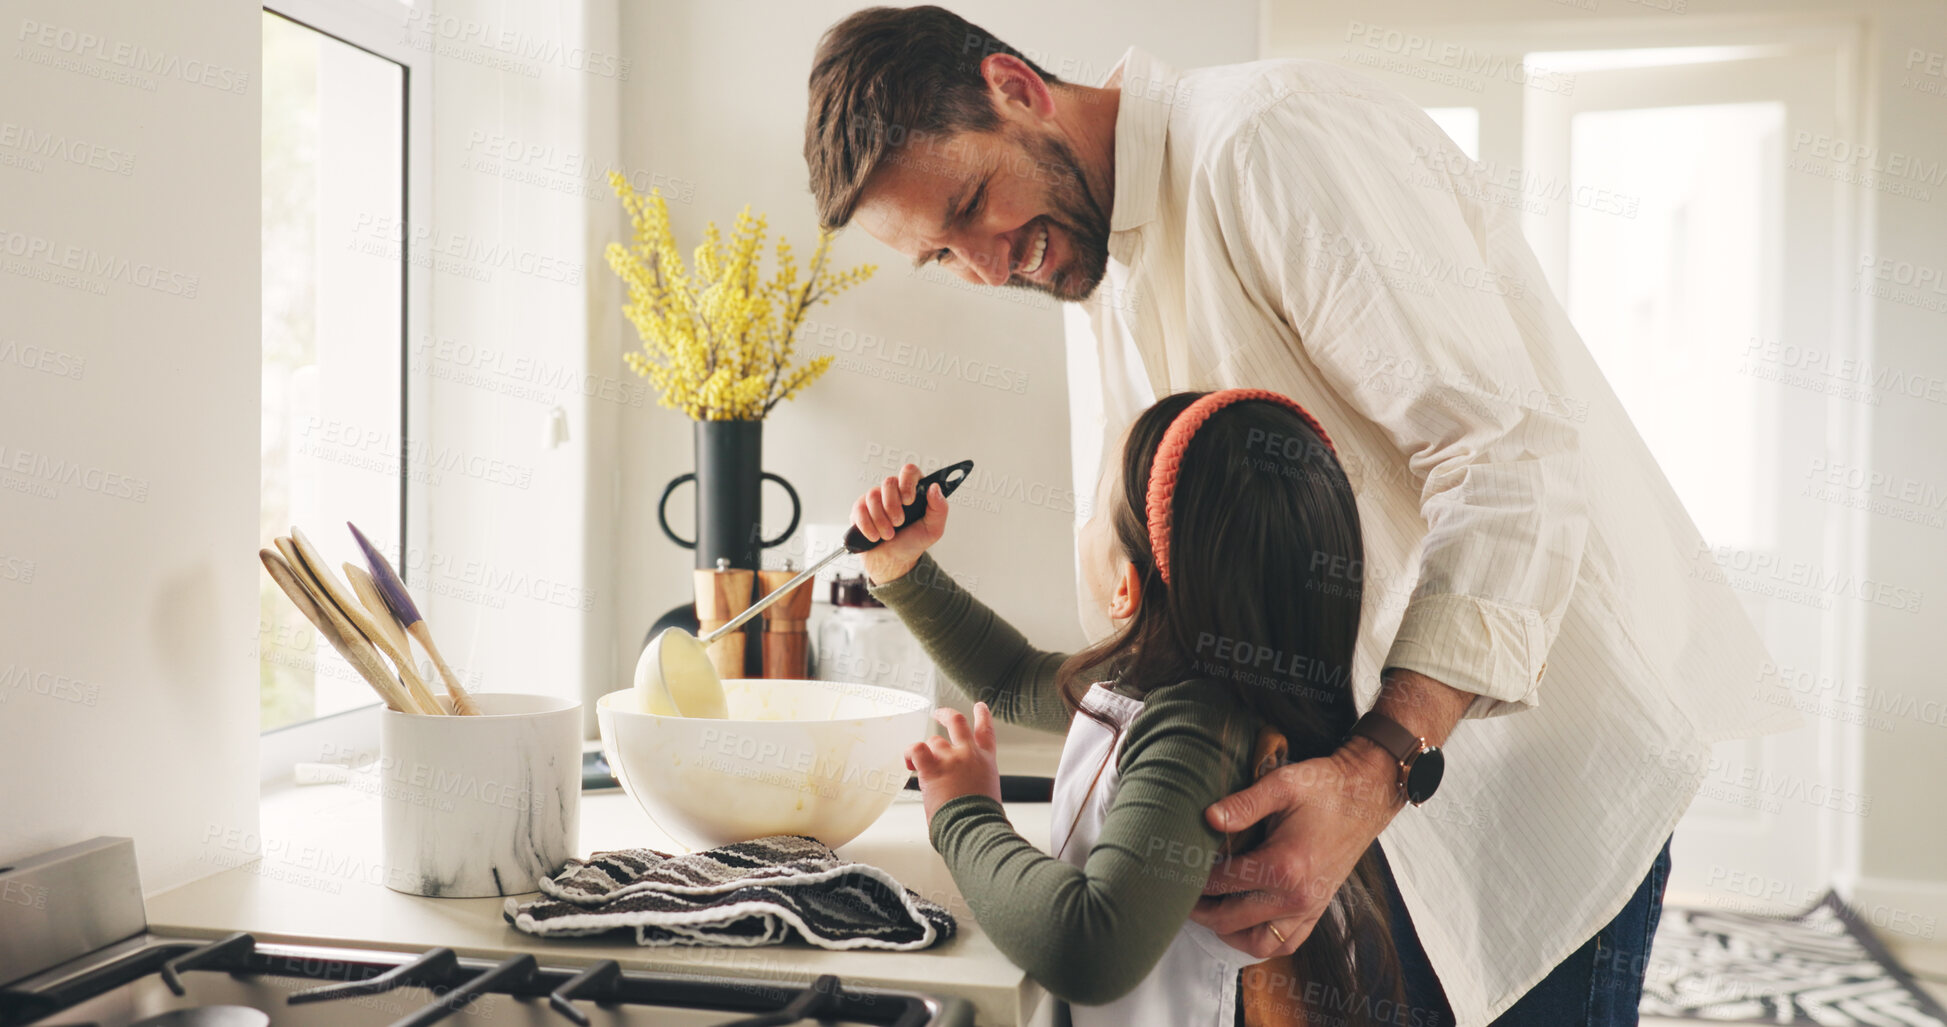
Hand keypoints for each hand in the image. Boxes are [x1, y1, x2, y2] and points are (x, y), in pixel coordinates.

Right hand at [851, 463, 949, 584]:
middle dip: (893, 507)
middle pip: (888, 482)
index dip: (907, 483)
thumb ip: (939, 508)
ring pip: (873, 496)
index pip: (909, 471)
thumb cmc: (912, 543)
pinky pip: (859, 509)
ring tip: (888, 535)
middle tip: (899, 523)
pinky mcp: (860, 509)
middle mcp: (893, 491)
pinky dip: (868, 526)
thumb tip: (934, 487)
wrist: (892, 562)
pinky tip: (875, 536)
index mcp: (913, 491)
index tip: (909, 501)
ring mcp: (875, 499)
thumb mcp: (933, 529)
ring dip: (881, 520)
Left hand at [905, 703, 1001, 820]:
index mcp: (986, 761)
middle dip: (945, 714)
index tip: (979, 707)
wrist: (976, 827)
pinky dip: (909, 753)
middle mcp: (969, 754)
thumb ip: (976, 780)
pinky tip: (908, 764)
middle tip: (938, 714)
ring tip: (920, 767)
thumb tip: (961, 788)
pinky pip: (916, 749)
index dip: (982, 716)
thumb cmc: (981, 818)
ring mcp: (951, 758)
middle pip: (957, 721)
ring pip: (934, 741)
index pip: (986, 731)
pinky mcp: (933, 768)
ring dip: (927, 752)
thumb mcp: (988, 791)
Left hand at [1187, 738, 1403, 957]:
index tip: (1176, 871)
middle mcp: (1297, 895)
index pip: (1223, 883)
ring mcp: (1310, 907)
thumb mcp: (1282, 784)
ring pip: (1259, 943)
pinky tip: (1243, 924)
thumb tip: (1208, 817)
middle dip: (1202, 911)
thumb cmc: (1325, 787)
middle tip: (1181, 896)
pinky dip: (1260, 941)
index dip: (1194, 879)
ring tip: (1209, 912)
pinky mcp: (1318, 909)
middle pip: (1233, 918)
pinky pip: (1286, 943)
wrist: (1366, 794)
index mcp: (1284, 865)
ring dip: (1228, 933)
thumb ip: (1243, 803)